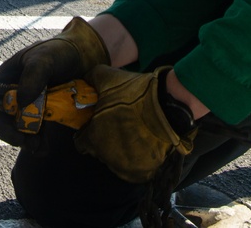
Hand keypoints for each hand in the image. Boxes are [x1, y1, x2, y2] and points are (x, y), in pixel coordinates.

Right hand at [0, 17, 108, 147]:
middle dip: (11, 134)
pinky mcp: (44, 115)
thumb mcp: (46, 58)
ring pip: (19, 130)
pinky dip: (39, 142)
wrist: (88, 57)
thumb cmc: (61, 51)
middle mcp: (15, 93)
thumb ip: (34, 76)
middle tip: (26, 143)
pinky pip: (36, 133)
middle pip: (3, 120)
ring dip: (27, 141)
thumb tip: (21, 101)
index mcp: (7, 76)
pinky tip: (45, 146)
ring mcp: (30, 105)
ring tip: (40, 148)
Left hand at [74, 65, 196, 183]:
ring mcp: (125, 166)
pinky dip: (135, 160)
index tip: (96, 123)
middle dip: (103, 139)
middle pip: (98, 151)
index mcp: (94, 137)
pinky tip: (141, 144)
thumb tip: (85, 81)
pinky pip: (133, 169)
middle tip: (116, 124)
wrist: (170, 106)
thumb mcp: (108, 78)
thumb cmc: (136, 94)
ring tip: (132, 133)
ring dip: (120, 150)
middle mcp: (106, 156)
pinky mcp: (143, 172)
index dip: (87, 131)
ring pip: (115, 161)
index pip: (81, 141)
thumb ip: (91, 79)